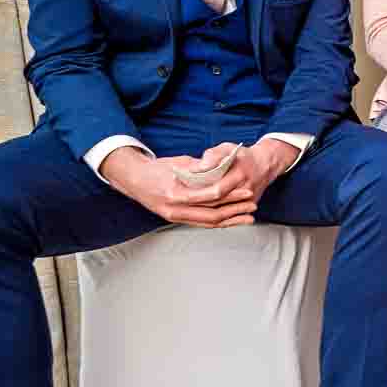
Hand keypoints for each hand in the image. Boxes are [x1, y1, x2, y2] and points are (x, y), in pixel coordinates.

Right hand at [101, 145, 260, 227]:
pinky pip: (200, 223)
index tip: (247, 191)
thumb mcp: (178, 163)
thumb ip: (200, 167)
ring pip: (207, 223)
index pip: (209, 196)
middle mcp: (174, 209)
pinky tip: (232, 221)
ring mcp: (174, 216)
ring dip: (230, 220)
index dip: (230, 195)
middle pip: (211, 214)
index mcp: (175, 192)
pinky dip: (218, 223)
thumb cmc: (157, 168)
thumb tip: (222, 167)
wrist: (133, 179)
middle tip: (253, 205)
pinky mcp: (175, 219)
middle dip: (235, 210)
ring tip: (248, 216)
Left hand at [184, 138, 297, 212]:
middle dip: (195, 204)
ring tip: (182, 206)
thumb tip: (198, 168)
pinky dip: (212, 215)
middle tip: (176, 201)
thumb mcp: (228, 148)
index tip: (181, 193)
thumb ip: (213, 155)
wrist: (266, 165)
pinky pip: (228, 215)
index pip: (216, 190)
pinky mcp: (247, 208)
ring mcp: (248, 202)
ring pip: (222, 212)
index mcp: (240, 174)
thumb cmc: (243, 156)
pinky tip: (196, 212)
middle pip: (216, 204)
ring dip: (201, 211)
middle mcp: (246, 190)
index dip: (198, 193)